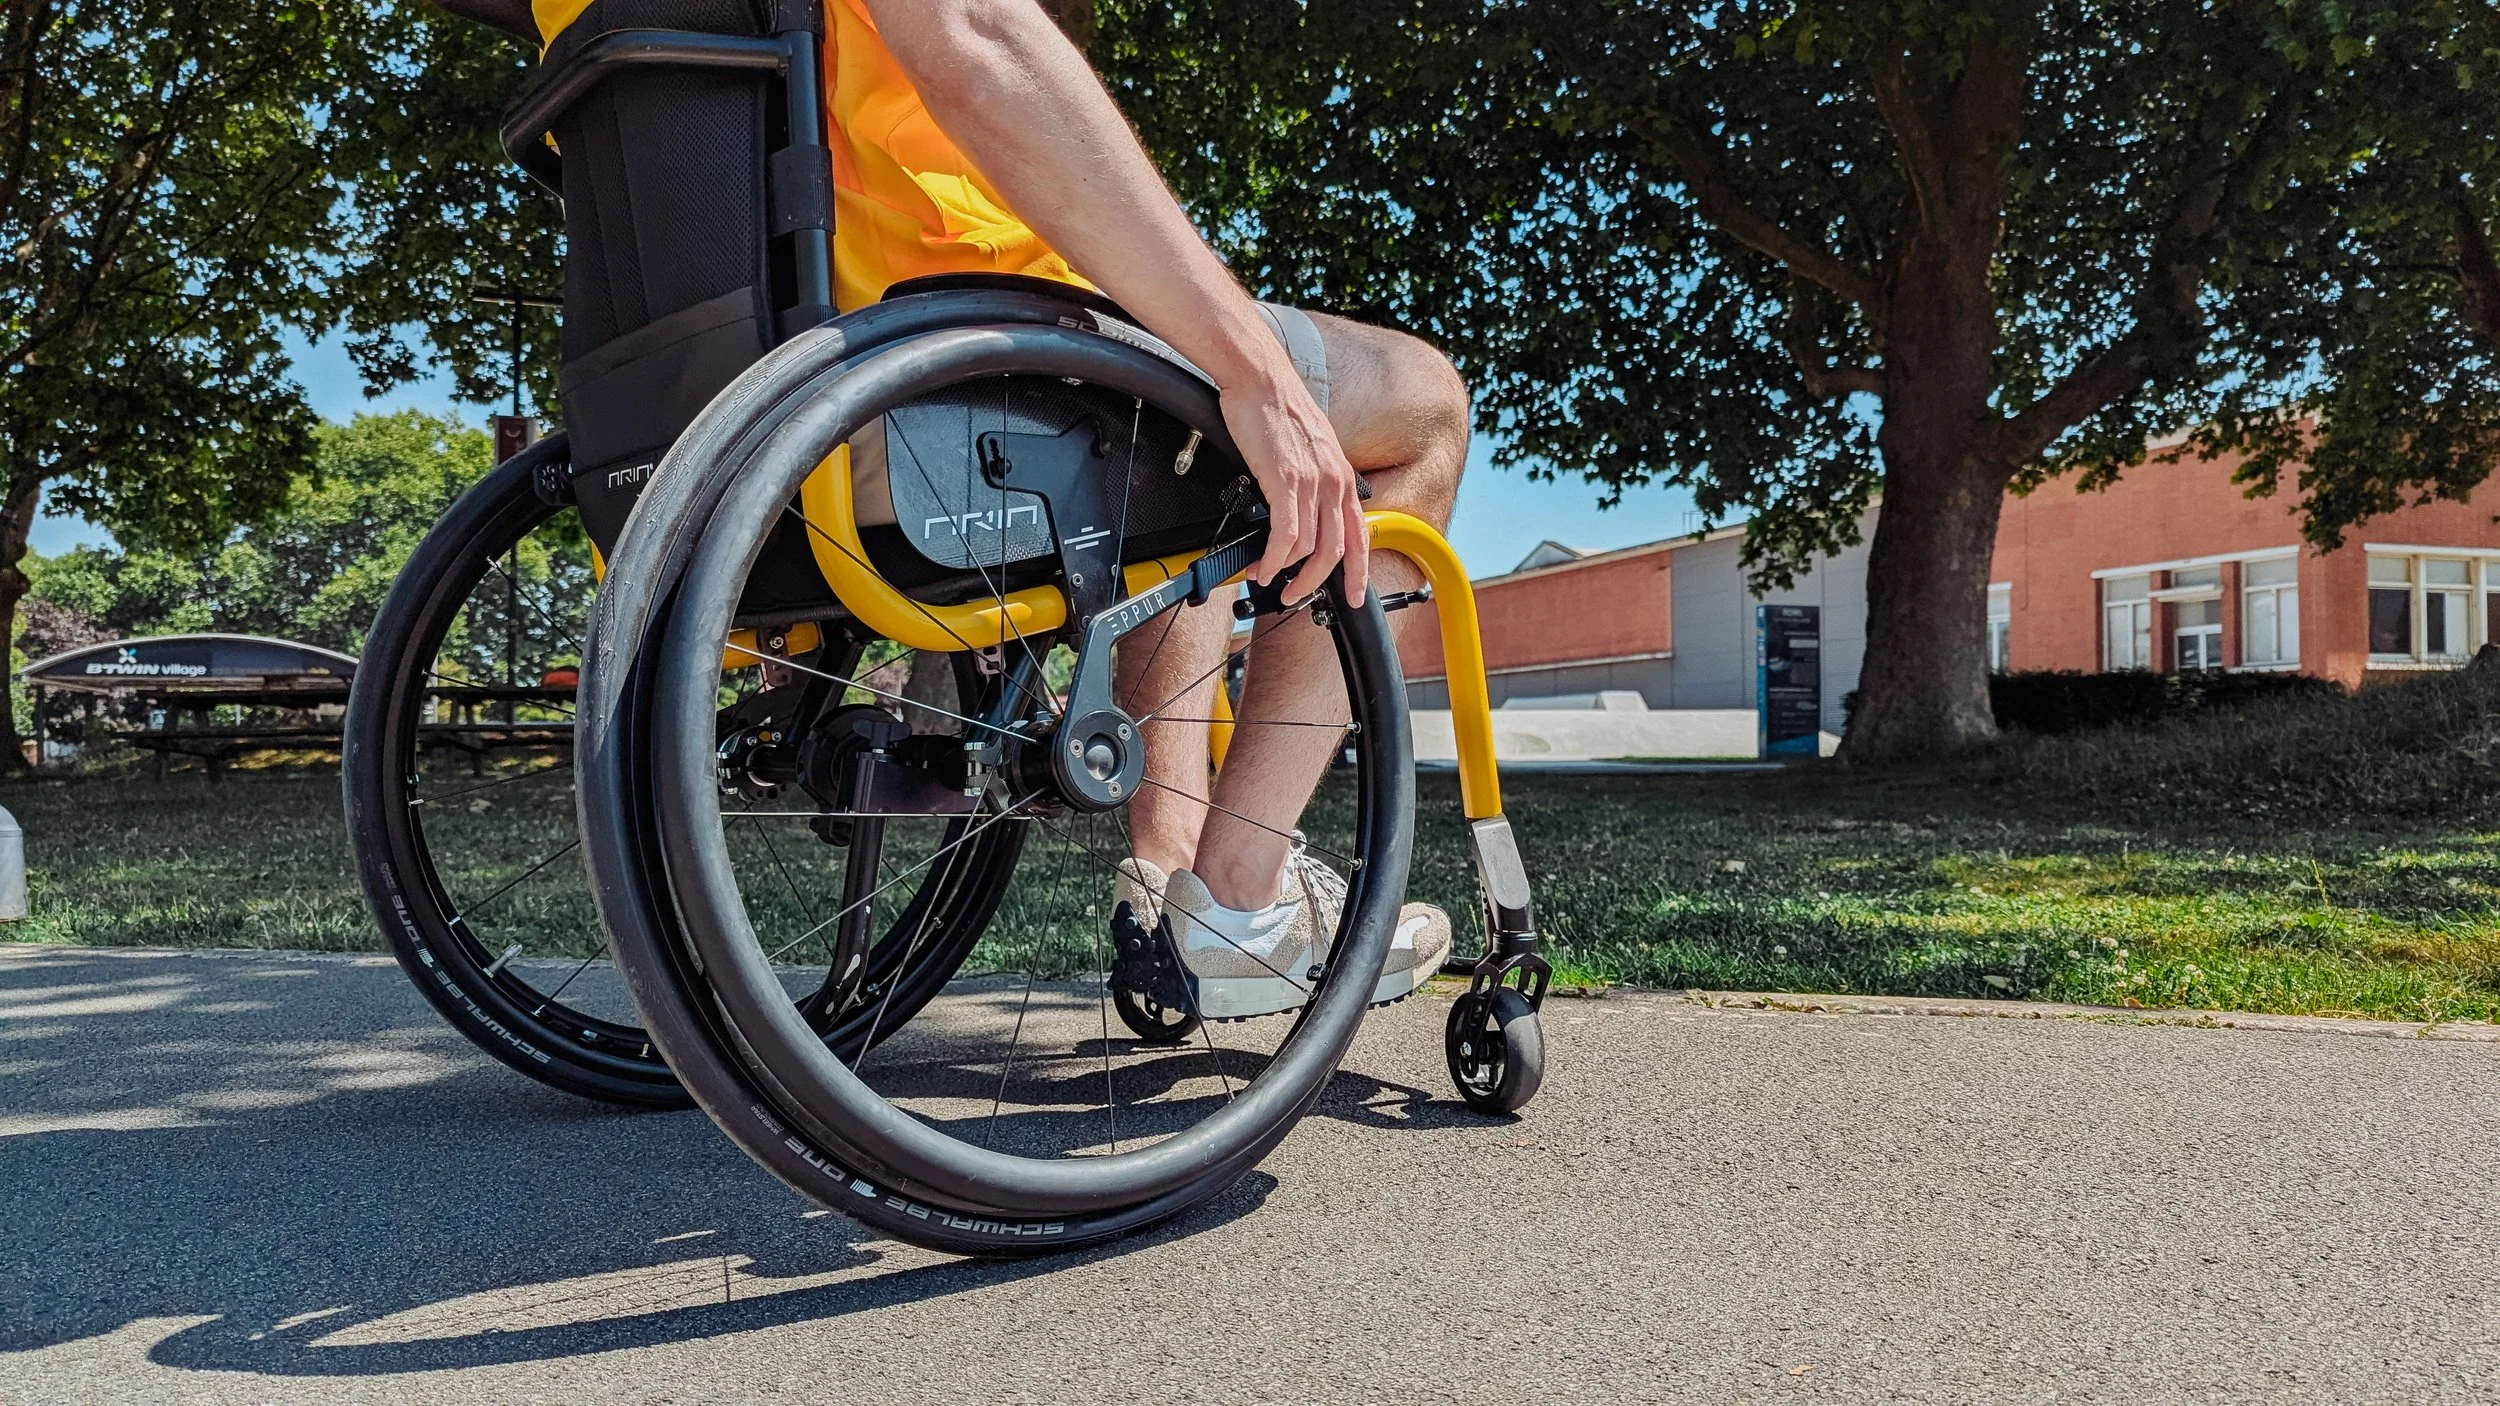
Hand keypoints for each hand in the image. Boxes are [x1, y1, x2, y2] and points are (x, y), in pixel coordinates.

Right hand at [1218, 358, 1369, 608]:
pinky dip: (1274, 558)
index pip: (1360, 535)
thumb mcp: (1311, 448)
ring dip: (1286, 572)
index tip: (1356, 595)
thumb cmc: (1278, 409)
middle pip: (1335, 551)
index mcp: (1342, 476)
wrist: (1260, 378)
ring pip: (1308, 549)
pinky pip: (1286, 536)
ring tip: (1267, 578)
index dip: (1359, 572)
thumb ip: (1315, 479)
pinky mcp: (1286, 482)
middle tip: (1294, 595)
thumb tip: (1304, 509)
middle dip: (1314, 582)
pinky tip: (1263, 566)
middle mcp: (1334, 483)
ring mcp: (1313, 483)